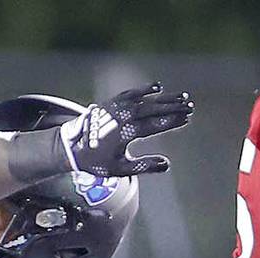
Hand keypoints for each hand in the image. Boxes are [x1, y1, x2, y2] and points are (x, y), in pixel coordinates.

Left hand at [59, 84, 194, 176]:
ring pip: (145, 99)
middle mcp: (121, 118)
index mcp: (124, 134)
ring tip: (182, 97)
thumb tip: (166, 165)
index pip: (153, 125)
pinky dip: (144, 89)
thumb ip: (143, 166)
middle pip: (152, 110)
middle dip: (172, 108)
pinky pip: (131, 93)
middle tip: (190, 107)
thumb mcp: (118, 168)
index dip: (171, 121)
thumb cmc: (95, 161)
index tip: (186, 118)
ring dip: (164, 98)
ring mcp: (116, 108)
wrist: (70, 147)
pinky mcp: (111, 102)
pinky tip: (158, 87)